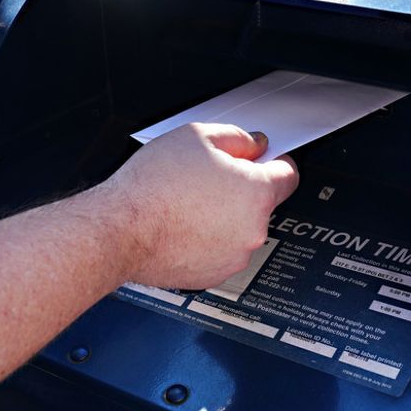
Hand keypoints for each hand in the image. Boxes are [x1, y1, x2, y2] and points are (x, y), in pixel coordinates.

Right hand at [105, 123, 298, 289]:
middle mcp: (254, 229)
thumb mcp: (197, 136)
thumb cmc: (153, 187)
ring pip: (240, 229)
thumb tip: (253, 145)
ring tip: (188, 204)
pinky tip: (183, 226)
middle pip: (262, 203)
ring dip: (224, 217)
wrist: (121, 229)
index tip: (263, 162)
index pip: (289, 176)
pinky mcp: (214, 274)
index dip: (275, 164)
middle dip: (241, 190)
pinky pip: (220, 251)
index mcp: (257, 193)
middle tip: (207, 180)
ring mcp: (235, 256)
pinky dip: (208, 240)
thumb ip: (237, 138)